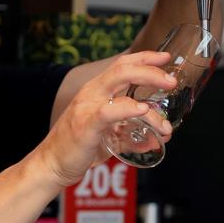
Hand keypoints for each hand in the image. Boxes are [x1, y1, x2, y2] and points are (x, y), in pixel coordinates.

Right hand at [36, 50, 175, 186]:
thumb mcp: (108, 133)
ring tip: (165, 115)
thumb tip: (157, 137)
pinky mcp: (86, 124)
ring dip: (148, 93)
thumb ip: (131, 131)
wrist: (51, 165)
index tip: (166, 57)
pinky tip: (143, 110)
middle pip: (124, 68)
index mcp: (96, 91)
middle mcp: (92, 92)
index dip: (145, 57)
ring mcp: (87, 106)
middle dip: (152, 70)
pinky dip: (129, 108)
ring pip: (120, 82)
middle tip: (172, 81)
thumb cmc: (79, 148)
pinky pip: (109, 111)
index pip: (122, 64)